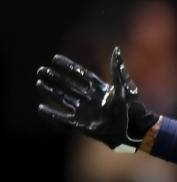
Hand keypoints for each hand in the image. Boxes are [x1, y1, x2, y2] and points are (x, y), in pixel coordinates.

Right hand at [36, 46, 158, 151]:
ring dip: (51, 91)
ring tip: (39, 83)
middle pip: (69, 86)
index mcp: (100, 90)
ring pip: (64, 99)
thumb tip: (116, 50)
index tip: (55, 58)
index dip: (68, 66)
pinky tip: (41, 108)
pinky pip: (63, 119)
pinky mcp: (82, 125)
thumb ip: (117, 70)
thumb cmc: (131, 109)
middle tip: (40, 70)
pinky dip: (52, 114)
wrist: (132, 130)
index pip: (81, 75)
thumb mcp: (124, 88)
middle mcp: (90, 99)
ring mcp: (86, 112)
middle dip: (55, 78)